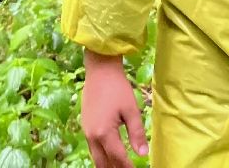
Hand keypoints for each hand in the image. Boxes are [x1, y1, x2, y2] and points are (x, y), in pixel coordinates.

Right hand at [80, 51, 147, 167]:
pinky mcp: (85, 126)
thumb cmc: (117, 88)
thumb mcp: (131, 110)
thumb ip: (137, 133)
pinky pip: (92, 148)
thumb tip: (143, 154)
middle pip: (103, 163)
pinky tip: (109, 155)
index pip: (118, 158)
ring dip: (107, 164)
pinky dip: (101, 155)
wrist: (100, 70)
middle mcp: (92, 136)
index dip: (128, 167)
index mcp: (104, 133)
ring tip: (119, 167)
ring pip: (96, 157)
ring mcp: (86, 131)